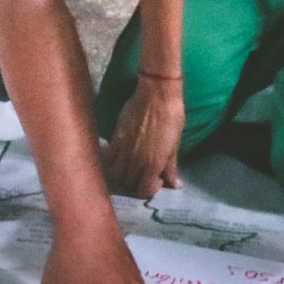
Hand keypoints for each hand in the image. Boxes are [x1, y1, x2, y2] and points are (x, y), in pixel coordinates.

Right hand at [100, 77, 185, 197]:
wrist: (157, 93)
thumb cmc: (172, 117)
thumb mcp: (175, 144)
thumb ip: (170, 166)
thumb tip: (174, 184)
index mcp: (153, 163)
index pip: (143, 190)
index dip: (149, 189)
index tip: (155, 179)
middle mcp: (135, 160)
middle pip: (127, 184)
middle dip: (135, 183)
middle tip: (142, 174)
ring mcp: (123, 149)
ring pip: (115, 173)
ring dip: (122, 174)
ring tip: (130, 167)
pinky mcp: (115, 137)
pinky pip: (108, 157)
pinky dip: (112, 161)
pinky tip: (120, 155)